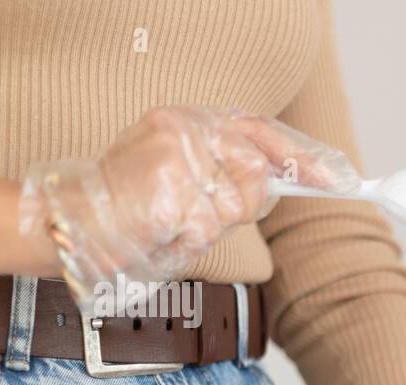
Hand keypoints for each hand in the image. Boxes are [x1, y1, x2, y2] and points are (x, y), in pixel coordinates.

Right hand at [18, 106, 358, 311]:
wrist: (73, 224)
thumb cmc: (130, 206)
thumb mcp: (183, 175)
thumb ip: (228, 172)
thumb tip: (286, 181)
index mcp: (186, 120)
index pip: (258, 129)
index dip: (299, 156)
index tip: (332, 180)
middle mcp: (182, 130)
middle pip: (255, 174)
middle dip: (242, 203)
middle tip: (202, 211)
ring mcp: (174, 160)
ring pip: (233, 208)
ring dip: (210, 226)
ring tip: (172, 220)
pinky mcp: (167, 194)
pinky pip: (206, 231)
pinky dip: (188, 242)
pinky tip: (161, 231)